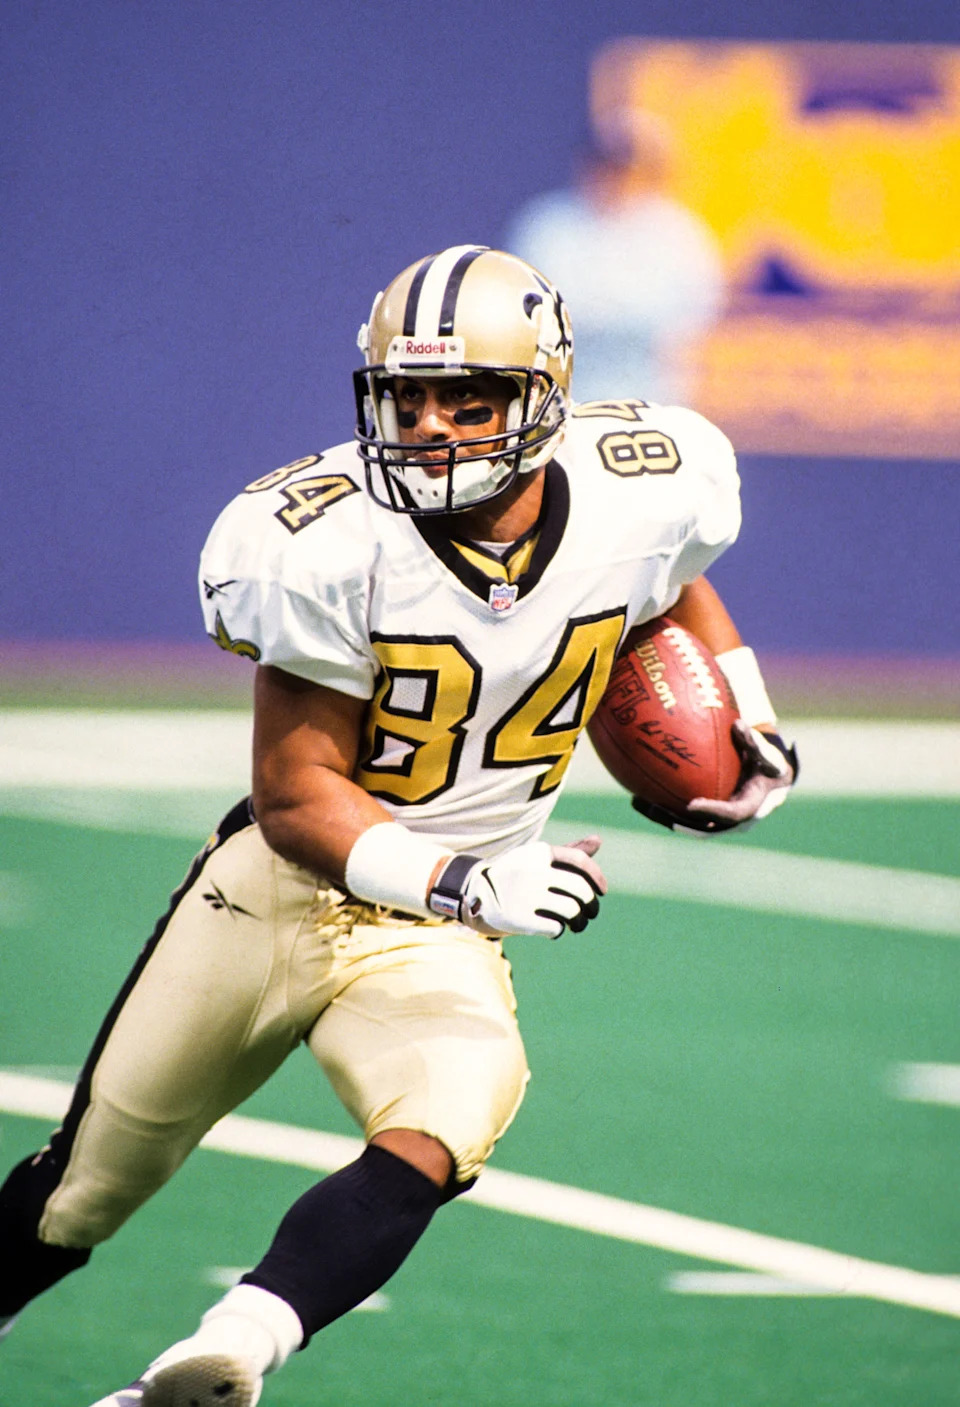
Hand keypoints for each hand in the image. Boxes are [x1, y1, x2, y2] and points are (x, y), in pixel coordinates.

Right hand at [429, 837, 606, 937]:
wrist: (472, 893)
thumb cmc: (514, 876)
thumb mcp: (536, 859)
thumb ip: (567, 852)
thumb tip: (598, 840)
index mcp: (539, 853)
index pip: (580, 860)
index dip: (597, 876)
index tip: (602, 891)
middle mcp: (534, 871)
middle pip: (580, 889)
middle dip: (592, 904)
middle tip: (591, 913)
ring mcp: (526, 895)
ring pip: (571, 910)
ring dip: (579, 921)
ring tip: (576, 925)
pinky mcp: (520, 918)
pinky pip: (556, 928)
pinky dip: (559, 931)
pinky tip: (554, 930)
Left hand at [632, 721, 797, 836]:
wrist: (773, 783)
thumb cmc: (769, 765)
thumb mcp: (767, 754)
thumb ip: (753, 742)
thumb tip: (739, 724)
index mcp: (751, 807)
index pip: (730, 814)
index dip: (711, 811)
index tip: (691, 805)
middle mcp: (734, 821)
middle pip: (702, 827)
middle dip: (677, 820)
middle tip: (654, 807)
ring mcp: (721, 823)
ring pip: (689, 825)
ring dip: (664, 817)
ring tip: (638, 802)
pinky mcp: (709, 818)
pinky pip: (686, 817)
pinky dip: (666, 809)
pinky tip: (641, 795)